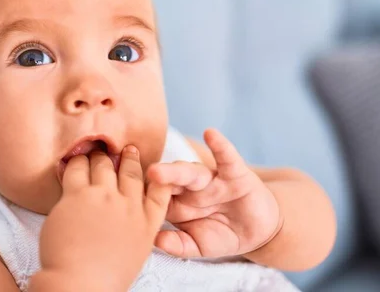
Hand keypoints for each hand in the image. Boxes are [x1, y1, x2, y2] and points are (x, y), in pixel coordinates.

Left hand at [32, 146, 170, 291]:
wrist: (79, 284)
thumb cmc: (104, 277)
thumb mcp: (133, 253)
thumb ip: (133, 229)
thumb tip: (122, 216)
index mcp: (146, 224)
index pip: (160, 191)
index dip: (158, 175)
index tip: (153, 166)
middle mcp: (128, 206)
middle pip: (130, 171)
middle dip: (127, 157)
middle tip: (124, 149)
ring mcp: (104, 198)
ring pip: (103, 164)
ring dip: (97, 157)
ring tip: (92, 153)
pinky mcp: (78, 195)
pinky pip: (76, 169)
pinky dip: (75, 163)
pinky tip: (72, 162)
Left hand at [146, 129, 281, 258]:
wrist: (257, 231)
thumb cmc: (221, 233)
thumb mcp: (197, 245)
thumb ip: (177, 244)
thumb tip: (154, 241)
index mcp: (175, 202)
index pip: (155, 196)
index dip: (142, 195)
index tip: (122, 194)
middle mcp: (188, 187)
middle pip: (168, 180)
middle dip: (155, 178)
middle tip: (140, 178)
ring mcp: (210, 179)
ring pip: (191, 171)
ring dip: (176, 170)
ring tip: (159, 170)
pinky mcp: (235, 174)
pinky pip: (226, 157)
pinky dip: (220, 145)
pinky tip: (211, 134)